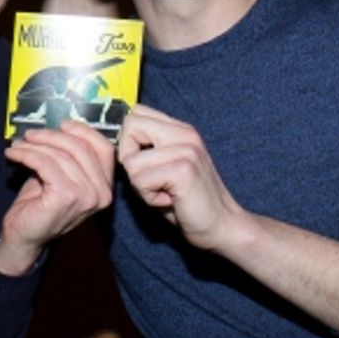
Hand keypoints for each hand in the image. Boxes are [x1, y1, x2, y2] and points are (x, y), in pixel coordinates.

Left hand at [0, 121, 114, 274]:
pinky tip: (14, 155)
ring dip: (34, 145)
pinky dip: (26, 155)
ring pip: (60, 154)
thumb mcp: (60, 176)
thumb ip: (68, 155)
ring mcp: (86, 196)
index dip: (83, 131)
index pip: (105, 149)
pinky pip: (45, 163)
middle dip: (51, 136)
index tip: (62, 124)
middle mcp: (101, 193)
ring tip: (18, 146)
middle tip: (30, 135)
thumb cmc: (40, 206)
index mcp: (104, 187)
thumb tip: (58, 127)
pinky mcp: (66, 196)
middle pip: (80, 147)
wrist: (24, 237)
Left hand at [116, 104, 243, 252]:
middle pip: (130, 126)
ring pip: (131, 161)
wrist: (222, 225)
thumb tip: (116, 142)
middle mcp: (185, 134)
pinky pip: (141, 180)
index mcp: (181, 130)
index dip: (128, 139)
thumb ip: (148, 149)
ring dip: (141, 185)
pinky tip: (170, 200)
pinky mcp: (183, 170)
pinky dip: (149, 197)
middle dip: (129, 158)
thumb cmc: (188, 202)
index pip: (137, 112)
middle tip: (151, 179)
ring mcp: (186, 150)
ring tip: (165, 192)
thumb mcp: (166, 167)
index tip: (142, 162)